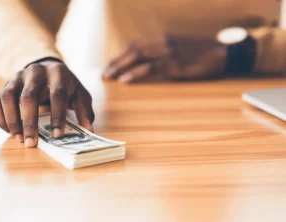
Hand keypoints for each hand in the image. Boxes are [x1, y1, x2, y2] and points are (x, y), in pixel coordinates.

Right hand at [0, 60, 94, 147]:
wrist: (48, 68)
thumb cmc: (66, 85)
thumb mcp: (79, 94)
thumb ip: (84, 110)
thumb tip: (88, 130)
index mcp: (58, 73)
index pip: (57, 94)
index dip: (57, 115)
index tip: (57, 135)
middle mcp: (36, 72)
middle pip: (29, 96)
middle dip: (30, 122)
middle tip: (32, 143)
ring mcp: (18, 77)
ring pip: (8, 97)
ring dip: (12, 121)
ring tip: (20, 139)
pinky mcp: (6, 84)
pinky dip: (1, 118)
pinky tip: (10, 132)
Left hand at [102, 34, 225, 82]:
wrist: (221, 53)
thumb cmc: (199, 52)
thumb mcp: (178, 46)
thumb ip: (162, 51)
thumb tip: (146, 61)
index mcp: (162, 38)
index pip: (135, 45)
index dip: (120, 55)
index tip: (110, 64)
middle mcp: (163, 43)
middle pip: (132, 51)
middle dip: (115, 62)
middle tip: (104, 73)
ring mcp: (169, 54)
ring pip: (138, 59)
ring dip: (120, 68)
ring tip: (109, 77)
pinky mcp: (175, 66)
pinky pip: (151, 69)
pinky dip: (135, 75)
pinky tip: (124, 80)